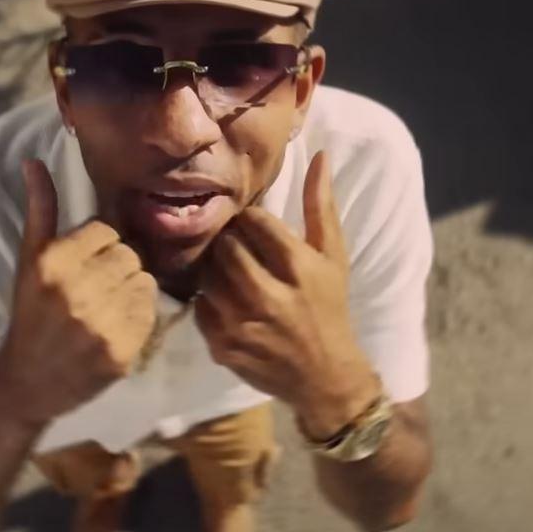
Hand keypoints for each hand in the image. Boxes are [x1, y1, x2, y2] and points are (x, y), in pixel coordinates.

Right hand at [0, 159, 157, 424]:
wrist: (27, 380)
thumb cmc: (30, 314)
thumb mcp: (28, 260)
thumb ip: (40, 209)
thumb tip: (34, 161)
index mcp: (52, 263)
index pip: (106, 230)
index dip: (100, 245)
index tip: (87, 264)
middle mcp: (75, 291)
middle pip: (129, 254)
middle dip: (119, 266)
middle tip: (100, 286)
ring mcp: (99, 324)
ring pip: (144, 280)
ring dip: (133, 290)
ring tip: (109, 305)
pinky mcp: (119, 352)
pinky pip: (150, 312)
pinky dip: (140, 315)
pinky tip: (117, 324)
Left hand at [196, 151, 380, 437]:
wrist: (325, 376)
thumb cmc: (329, 307)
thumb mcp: (333, 256)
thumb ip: (320, 205)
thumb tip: (318, 155)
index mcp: (299, 268)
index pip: (253, 222)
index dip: (248, 219)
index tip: (252, 227)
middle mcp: (270, 296)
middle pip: (225, 247)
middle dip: (227, 242)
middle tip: (234, 246)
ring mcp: (244, 325)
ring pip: (208, 277)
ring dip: (214, 271)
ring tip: (229, 273)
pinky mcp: (224, 348)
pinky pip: (199, 309)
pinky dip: (208, 302)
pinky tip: (224, 302)